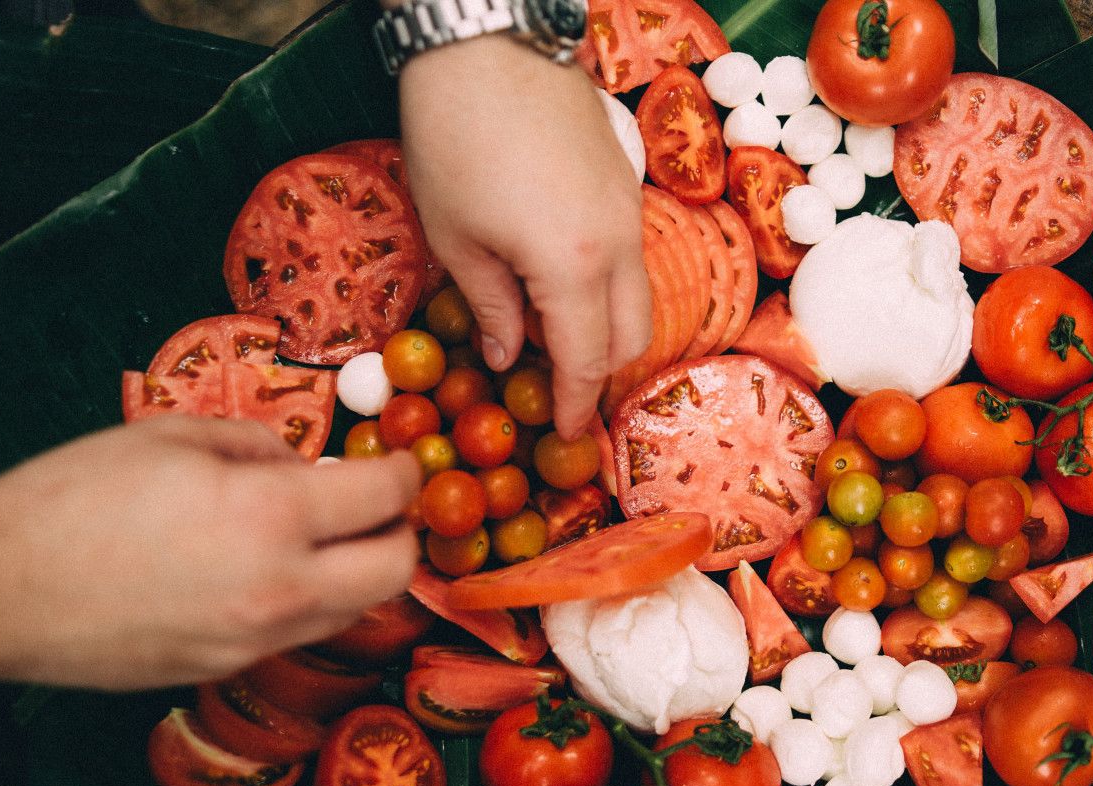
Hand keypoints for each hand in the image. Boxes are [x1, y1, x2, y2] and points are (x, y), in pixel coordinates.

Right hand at [0, 418, 420, 700]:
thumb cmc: (76, 498)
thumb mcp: (176, 438)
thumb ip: (260, 449)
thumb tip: (306, 466)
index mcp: (273, 516)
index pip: (385, 498)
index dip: (404, 472)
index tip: (400, 462)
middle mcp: (282, 589)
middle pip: (395, 571)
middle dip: (402, 532)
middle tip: (381, 505)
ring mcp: (258, 640)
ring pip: (354, 612)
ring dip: (360, 573)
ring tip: (329, 537)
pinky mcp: (229, 669)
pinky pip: (299, 634)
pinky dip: (310, 601)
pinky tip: (273, 572)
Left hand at [399, 37, 651, 437]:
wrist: (487, 43)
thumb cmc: (455, 141)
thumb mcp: (455, 238)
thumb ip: (490, 308)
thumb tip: (505, 357)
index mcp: (574, 269)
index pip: (586, 362)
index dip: (573, 406)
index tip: (561, 436)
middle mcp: (619, 246)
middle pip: (632, 338)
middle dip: (599, 375)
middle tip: (555, 391)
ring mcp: (630, 211)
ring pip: (638, 297)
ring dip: (604, 329)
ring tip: (548, 335)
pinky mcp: (625, 184)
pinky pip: (629, 257)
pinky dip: (604, 287)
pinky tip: (555, 280)